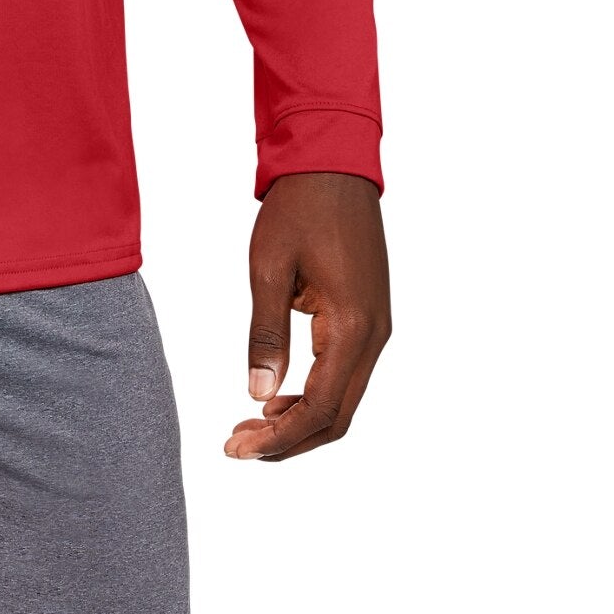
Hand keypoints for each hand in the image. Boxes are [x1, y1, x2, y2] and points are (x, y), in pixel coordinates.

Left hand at [226, 171, 390, 460]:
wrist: (333, 166)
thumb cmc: (298, 210)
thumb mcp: (268, 268)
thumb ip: (265, 335)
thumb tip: (257, 394)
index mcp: (352, 327)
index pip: (319, 408)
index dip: (279, 438)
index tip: (237, 448)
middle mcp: (374, 336)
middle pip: (336, 417)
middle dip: (287, 441)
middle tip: (237, 446)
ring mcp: (377, 329)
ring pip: (343, 400)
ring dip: (299, 421)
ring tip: (248, 426)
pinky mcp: (369, 319)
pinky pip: (345, 375)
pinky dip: (312, 395)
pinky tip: (275, 397)